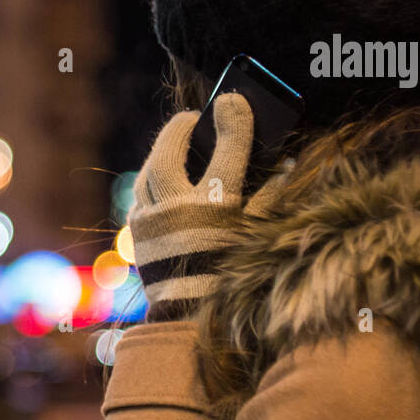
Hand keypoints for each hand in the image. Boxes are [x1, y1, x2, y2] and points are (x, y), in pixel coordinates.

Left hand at [128, 93, 253, 321]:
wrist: (190, 320)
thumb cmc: (232, 276)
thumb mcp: (255, 235)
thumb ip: (269, 197)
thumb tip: (283, 162)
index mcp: (214, 210)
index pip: (226, 151)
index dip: (233, 121)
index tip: (235, 99)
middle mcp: (176, 211)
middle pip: (170, 151)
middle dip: (183, 128)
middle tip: (196, 116)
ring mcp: (149, 221)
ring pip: (148, 170)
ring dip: (163, 151)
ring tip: (179, 141)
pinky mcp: (136, 232)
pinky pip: (141, 194)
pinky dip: (153, 181)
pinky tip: (165, 176)